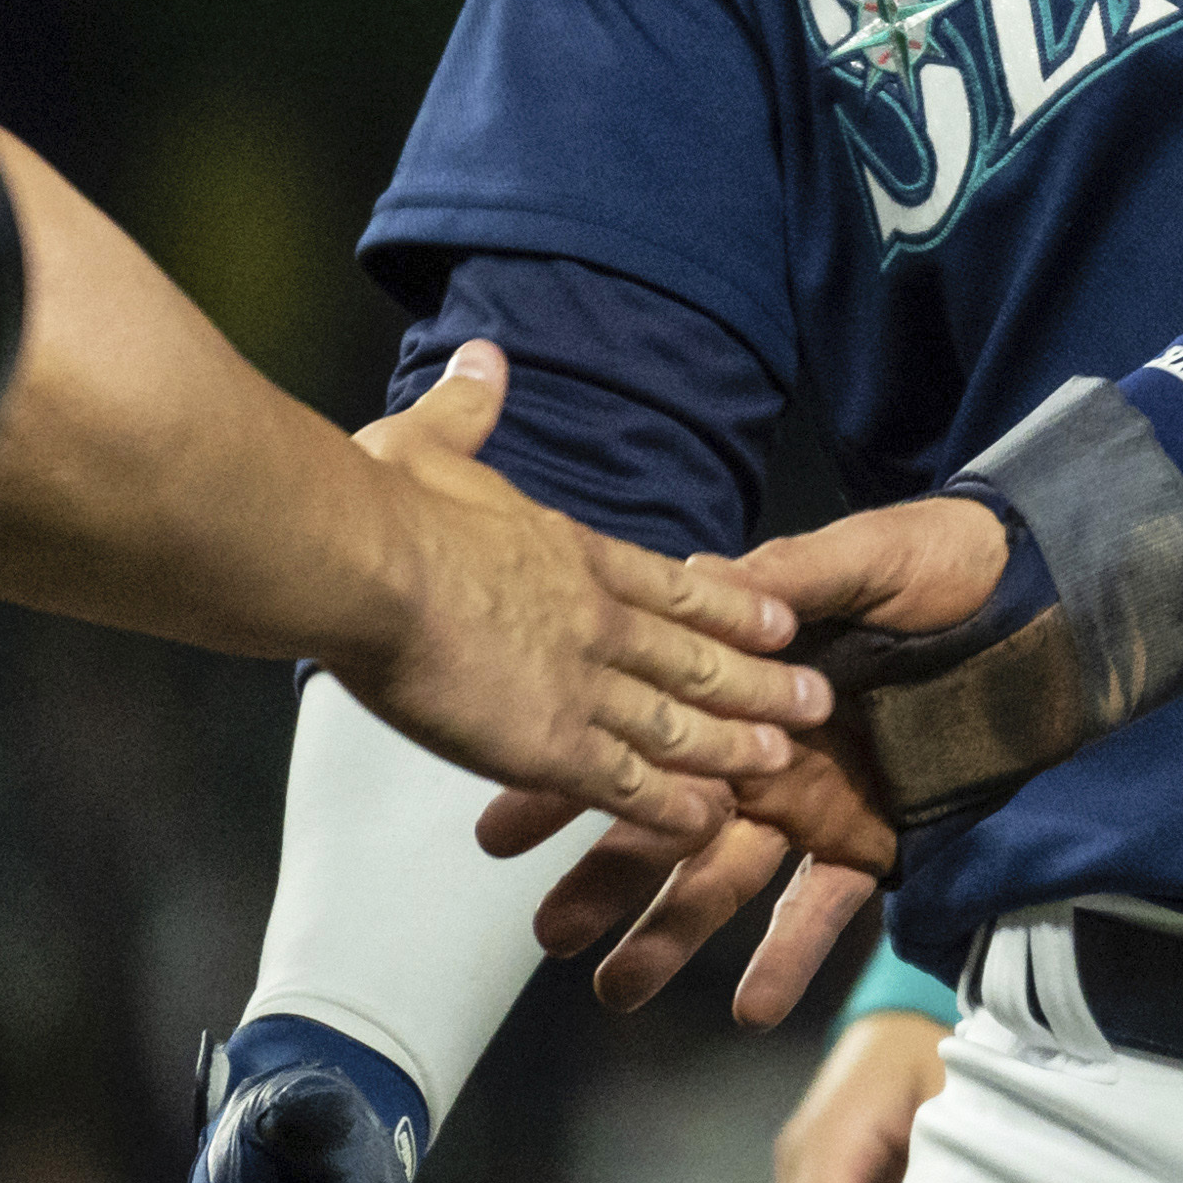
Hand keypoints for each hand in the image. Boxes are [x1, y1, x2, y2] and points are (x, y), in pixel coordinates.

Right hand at [334, 347, 827, 840]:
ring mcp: (580, 684)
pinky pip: (628, 785)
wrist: (365, 564)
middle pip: (696, 656)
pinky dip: (673, 807)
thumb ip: (468, 408)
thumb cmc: (385, 507)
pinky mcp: (549, 744)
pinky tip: (707, 823)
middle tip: (817, 697)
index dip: (730, 606)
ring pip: (678, 723)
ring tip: (784, 758)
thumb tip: (481, 358)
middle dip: (759, 680)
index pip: (672, 586)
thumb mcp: (432, 439)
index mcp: (570, 553)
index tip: (778, 620)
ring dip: (734, 743)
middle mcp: (594, 619)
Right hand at [472, 490, 1010, 1016]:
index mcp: (749, 687)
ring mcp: (818, 804)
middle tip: (547, 931)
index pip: (643, 733)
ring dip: (673, 935)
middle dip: (605, 878)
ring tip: (617, 991)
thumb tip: (701, 578)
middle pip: (668, 823)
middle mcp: (768, 754)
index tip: (503, 830)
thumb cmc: (953, 564)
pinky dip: (788, 958)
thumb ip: (789, 577)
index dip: (574, 779)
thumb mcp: (868, 556)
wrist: (1052, 605)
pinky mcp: (878, 841)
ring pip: (727, 879)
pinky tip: (748, 1008)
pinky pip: (826, 908)